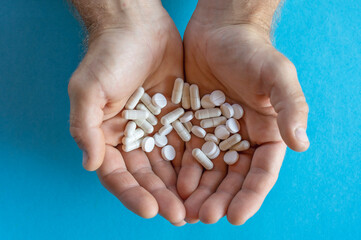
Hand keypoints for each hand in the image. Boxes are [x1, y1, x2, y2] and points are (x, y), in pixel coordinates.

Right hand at [68, 1, 185, 224]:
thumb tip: (89, 163)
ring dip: (180, 186)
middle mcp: (133, 137)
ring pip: (169, 164)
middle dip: (162, 196)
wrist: (137, 25)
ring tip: (197, 206)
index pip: (118, 174)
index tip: (150, 209)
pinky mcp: (178, 116)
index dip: (132, 194)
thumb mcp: (88, 89)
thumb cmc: (108, 55)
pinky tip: (208, 177)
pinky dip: (195, 162)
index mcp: (108, 136)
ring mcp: (157, 128)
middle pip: (147, 175)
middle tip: (180, 216)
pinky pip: (187, 143)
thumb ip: (85, 127)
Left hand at [177, 1, 309, 224]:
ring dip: (199, 192)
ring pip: (208, 171)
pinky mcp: (192, 125)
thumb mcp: (276, 75)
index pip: (261, 172)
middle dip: (219, 199)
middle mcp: (241, 138)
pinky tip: (174, 184)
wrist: (219, 31)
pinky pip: (187, 153)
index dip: (250, 196)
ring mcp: (215, 133)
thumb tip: (302, 144)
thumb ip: (290, 107)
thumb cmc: (252, 51)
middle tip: (204, 217)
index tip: (236, 217)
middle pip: (232, 178)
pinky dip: (182, 171)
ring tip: (186, 210)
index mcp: (266, 133)